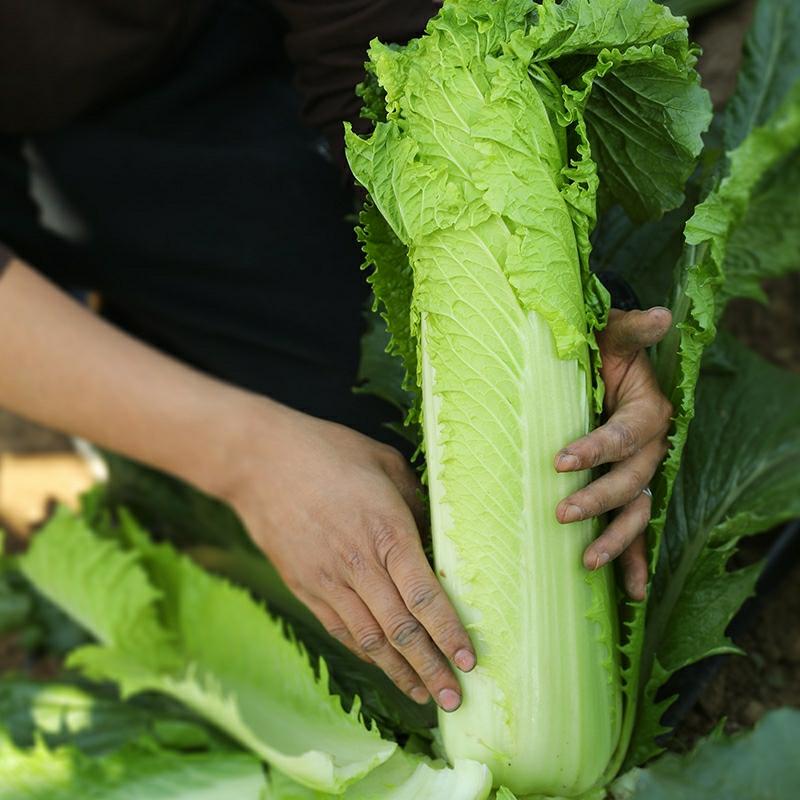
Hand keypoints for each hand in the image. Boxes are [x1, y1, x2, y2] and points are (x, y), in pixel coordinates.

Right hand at [228, 404, 474, 710]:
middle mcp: (359, 564)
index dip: (449, 633)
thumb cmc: (327, 452)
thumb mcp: (384, 462)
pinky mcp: (303, 586)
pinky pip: (339, 629)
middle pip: (401, 630)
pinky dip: (364, 652)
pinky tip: (382, 665)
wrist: (259, 461)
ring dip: (399, 672)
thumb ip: (415, 501)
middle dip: (431, 669)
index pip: (425, 597)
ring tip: (424, 696)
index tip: (469, 660)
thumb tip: (433, 534)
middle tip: (455, 699)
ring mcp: (327, 580)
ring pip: (369, 640)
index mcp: (386, 531)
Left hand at [554, 307, 673, 600]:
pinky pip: (635, 530)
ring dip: (616, 541)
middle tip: (561, 513)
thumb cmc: (604, 350)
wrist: (605, 364)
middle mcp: (648, 449)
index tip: (560, 460)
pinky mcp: (627, 490)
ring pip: (635, 514)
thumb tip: (660, 314)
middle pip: (629, 482)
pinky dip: (635, 561)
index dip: (595, 449)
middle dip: (597, 500)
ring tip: (588, 563)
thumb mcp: (614, 334)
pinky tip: (631, 594)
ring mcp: (639, 474)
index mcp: (647, 412)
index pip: (622, 436)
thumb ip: (632, 330)